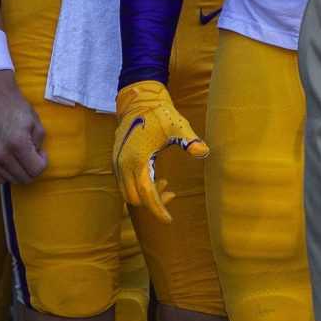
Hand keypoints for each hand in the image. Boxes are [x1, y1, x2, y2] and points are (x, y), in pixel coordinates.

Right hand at [0, 75, 48, 183]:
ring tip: (18, 155)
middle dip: (31, 169)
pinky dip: (5, 172)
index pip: (36, 170)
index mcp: (18, 144)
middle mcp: (1, 154)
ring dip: (18, 171)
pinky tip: (8, 159)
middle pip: (24, 179)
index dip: (42, 162)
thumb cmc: (15, 108)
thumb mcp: (36, 123)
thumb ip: (40, 145)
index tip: (40, 153)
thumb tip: (37, 159)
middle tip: (30, 155)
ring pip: (10, 180)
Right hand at [113, 80, 208, 222]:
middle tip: (172, 192)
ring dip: (145, 195)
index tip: (169, 220)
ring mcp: (117, 163)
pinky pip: (125, 184)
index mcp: (137, 160)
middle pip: (135, 198)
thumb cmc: (160, 114)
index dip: (157, 210)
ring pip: (128, 193)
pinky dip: (139, 187)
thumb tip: (204, 152)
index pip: (146, 195)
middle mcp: (123, 165)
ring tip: (166, 184)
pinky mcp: (116, 161)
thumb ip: (189, 140)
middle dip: (152, 202)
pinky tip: (157, 178)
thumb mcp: (178, 126)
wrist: (139, 101)